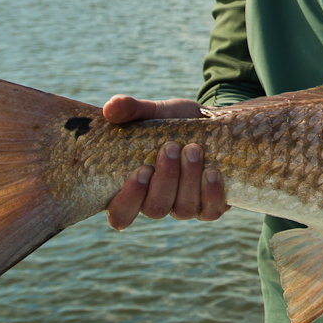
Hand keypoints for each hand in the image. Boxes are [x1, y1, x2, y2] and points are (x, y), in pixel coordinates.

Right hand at [102, 95, 231, 228]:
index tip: (142, 170)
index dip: (128, 200)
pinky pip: (210, 211)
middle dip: (165, 178)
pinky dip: (212, 193)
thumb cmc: (172, 123)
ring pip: (183, 209)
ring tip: (194, 149)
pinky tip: (212, 171)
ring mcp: (183, 207)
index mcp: (133, 189)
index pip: (120, 213)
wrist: (210, 124)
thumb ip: (129, 109)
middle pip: (155, 209)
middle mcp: (156, 203)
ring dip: (189, 180)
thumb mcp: (151, 112)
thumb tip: (109, 108)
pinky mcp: (210, 207)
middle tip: (172, 147)